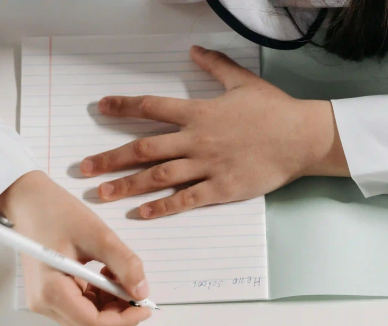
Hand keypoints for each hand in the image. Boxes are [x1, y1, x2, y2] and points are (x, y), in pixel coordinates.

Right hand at [0, 171, 151, 325]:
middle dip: (119, 312)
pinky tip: (104, 274)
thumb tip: (141, 292)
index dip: (125, 320)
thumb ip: (124, 264)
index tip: (145, 307)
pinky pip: (80, 307)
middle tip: (135, 288)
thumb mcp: (97, 235)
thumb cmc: (54, 212)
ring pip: (88, 319)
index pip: (94, 323)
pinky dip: (99, 296)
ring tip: (116, 273)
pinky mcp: (48, 294)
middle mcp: (44, 303)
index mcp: (51, 291)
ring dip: (110, 303)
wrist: (27, 201)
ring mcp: (44, 300)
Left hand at [81, 45, 347, 218]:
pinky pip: (186, 199)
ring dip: (128, 185)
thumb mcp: (242, 81)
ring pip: (159, 176)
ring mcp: (208, 165)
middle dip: (112, 157)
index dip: (124, 107)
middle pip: (144, 148)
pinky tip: (142, 213)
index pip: (152, 107)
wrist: (302, 137)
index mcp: (199, 113)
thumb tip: (195, 50)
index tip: (101, 108)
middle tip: (85, 167)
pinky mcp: (222, 188)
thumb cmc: (275, 110)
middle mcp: (197, 139)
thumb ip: (215, 66)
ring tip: (103, 193)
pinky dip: (162, 207)